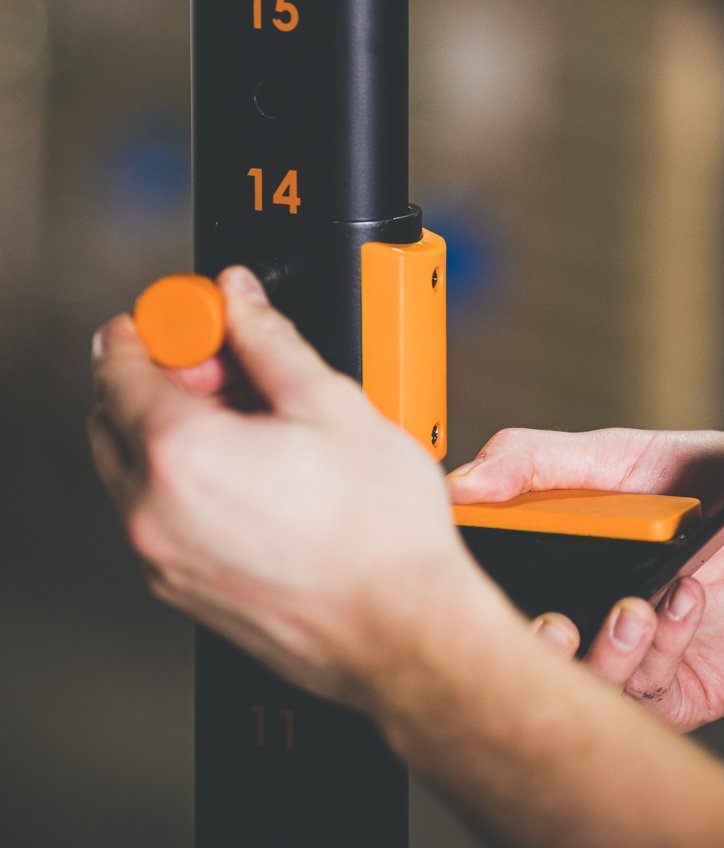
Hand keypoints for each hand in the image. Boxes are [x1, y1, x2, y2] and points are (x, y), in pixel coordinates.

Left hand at [89, 267, 480, 707]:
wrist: (403, 627)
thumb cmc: (380, 532)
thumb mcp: (331, 404)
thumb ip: (269, 340)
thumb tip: (242, 301)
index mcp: (181, 455)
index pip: (122, 367)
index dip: (151, 327)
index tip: (184, 318)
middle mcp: (154, 513)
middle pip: (115, 418)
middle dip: (158, 378)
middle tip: (223, 364)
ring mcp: (164, 560)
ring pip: (135, 470)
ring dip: (171, 430)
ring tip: (251, 420)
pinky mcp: (186, 590)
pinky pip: (160, 516)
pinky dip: (183, 480)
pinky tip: (251, 471)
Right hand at [449, 427, 723, 731]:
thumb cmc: (711, 482)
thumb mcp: (617, 455)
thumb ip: (537, 461)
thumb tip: (462, 481)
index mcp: (556, 566)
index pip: (488, 595)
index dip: (473, 599)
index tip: (475, 583)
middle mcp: (584, 616)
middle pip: (526, 657)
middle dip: (533, 649)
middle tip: (553, 618)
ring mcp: (629, 657)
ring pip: (583, 689)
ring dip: (605, 650)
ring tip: (635, 603)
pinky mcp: (678, 688)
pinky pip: (646, 694)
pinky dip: (661, 645)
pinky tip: (687, 597)